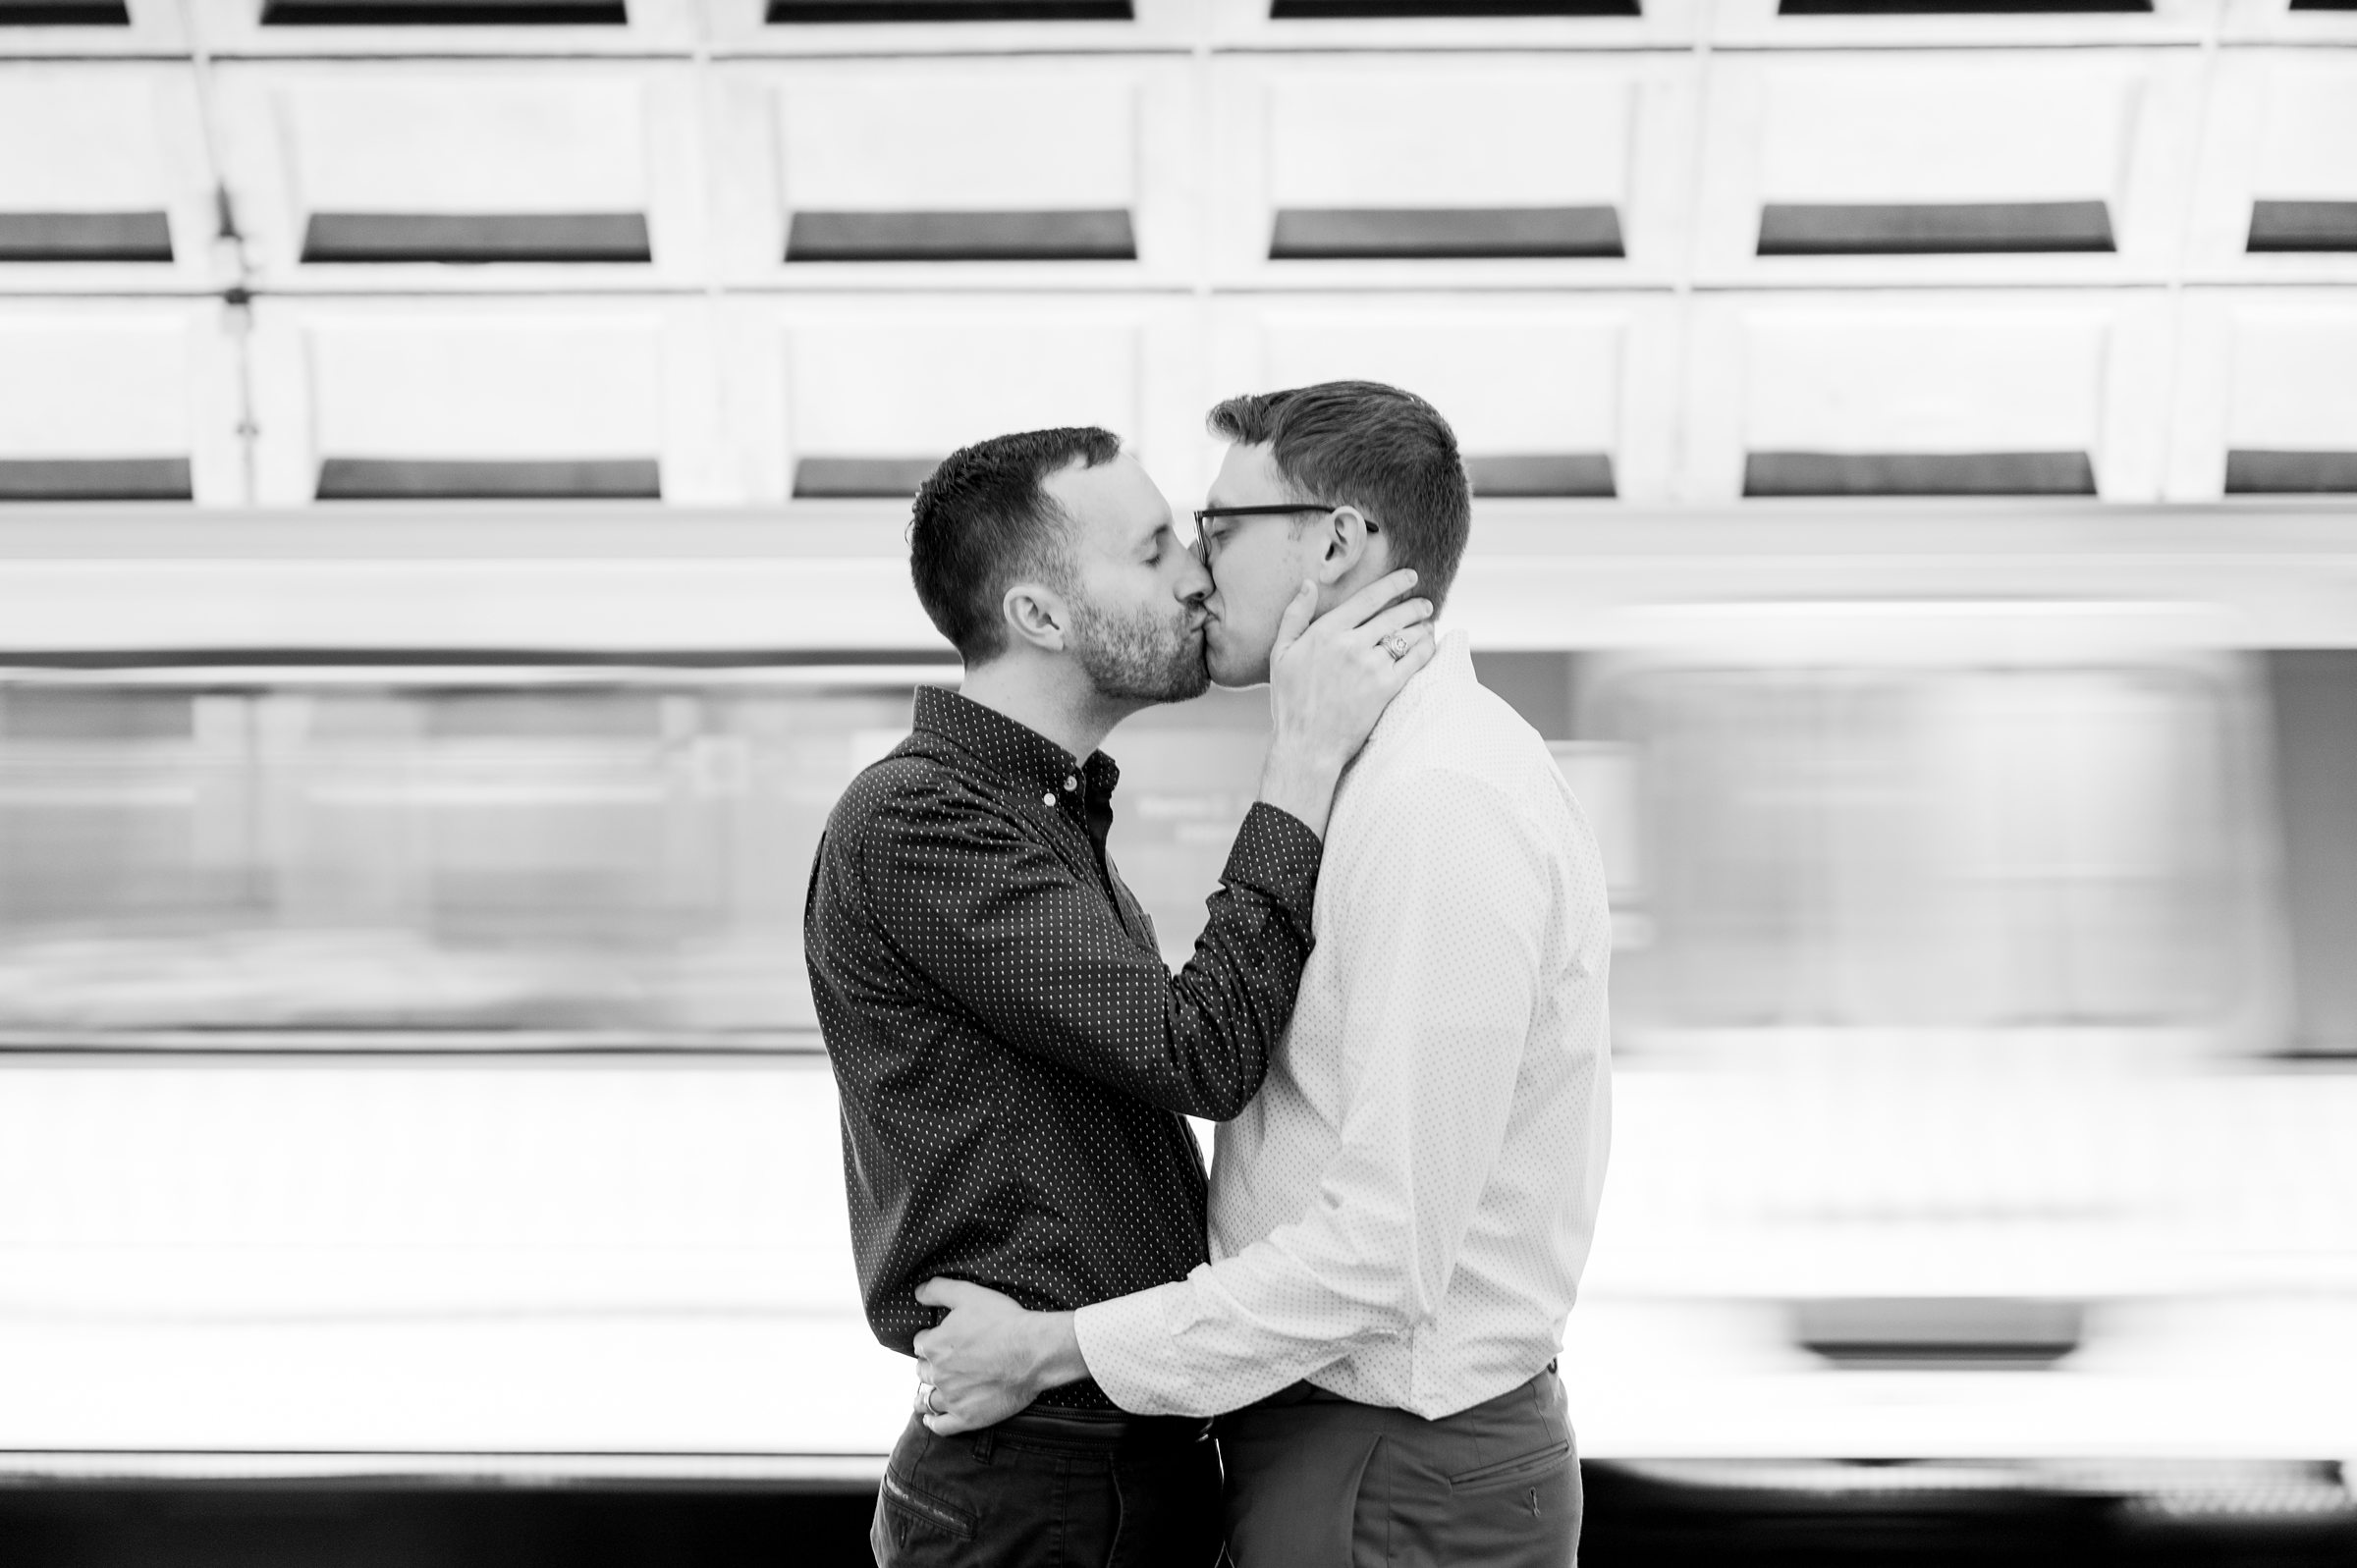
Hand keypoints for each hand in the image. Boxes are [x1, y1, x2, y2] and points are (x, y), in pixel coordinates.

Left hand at [911, 1279, 1086, 1435]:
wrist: (1033, 1351)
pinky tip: (931, 1420)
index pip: (921, 1344)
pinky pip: (942, 1426)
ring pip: (927, 1400)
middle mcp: (938, 1374)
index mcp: (934, 1345)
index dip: (929, 1340)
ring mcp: (952, 1398)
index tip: (938, 1340)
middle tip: (940, 1365)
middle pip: (923, 1372)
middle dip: (928, 1367)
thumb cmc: (1004, 1321)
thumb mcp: (969, 1294)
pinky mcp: (968, 1417)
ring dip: (924, 1397)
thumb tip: (917, 1292)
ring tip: (924, 1397)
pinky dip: (933, 1423)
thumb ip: (938, 1290)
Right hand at [1258, 569, 1437, 837]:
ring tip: (1429, 624)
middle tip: (1426, 604)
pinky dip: (1427, 648)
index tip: (1410, 578)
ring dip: (1423, 626)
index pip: (1368, 598)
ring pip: (1406, 635)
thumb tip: (1308, 584)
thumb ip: (1294, 616)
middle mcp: (1350, 644)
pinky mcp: (1385, 688)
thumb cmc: (1290, 702)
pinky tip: (1431, 644)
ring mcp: (1369, 666)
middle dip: (1414, 605)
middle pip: (1393, 615)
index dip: (1394, 584)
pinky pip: (1414, 660)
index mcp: (1325, 632)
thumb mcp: (1280, 654)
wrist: (1306, 746)